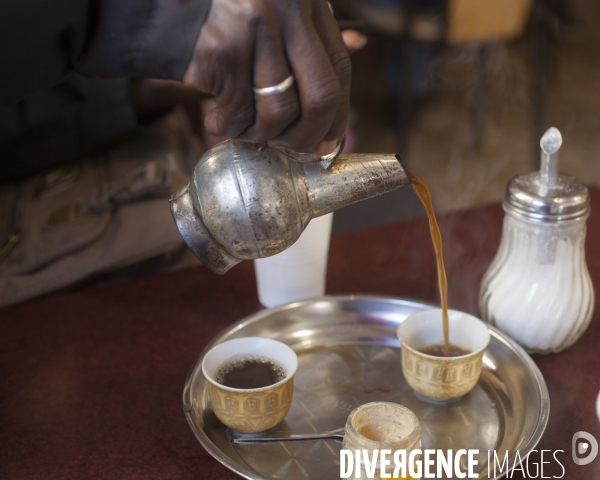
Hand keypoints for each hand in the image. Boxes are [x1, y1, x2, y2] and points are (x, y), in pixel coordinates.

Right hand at [183, 0, 350, 154]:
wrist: (156, 5)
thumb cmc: (221, 19)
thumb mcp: (273, 17)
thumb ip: (307, 41)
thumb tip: (350, 71)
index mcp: (305, 2)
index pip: (340, 69)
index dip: (337, 114)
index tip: (328, 141)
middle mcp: (287, 10)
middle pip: (320, 97)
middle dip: (307, 137)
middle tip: (290, 147)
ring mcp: (255, 29)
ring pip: (279, 113)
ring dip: (261, 134)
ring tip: (244, 127)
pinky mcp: (222, 51)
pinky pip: (239, 115)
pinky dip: (228, 127)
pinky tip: (216, 116)